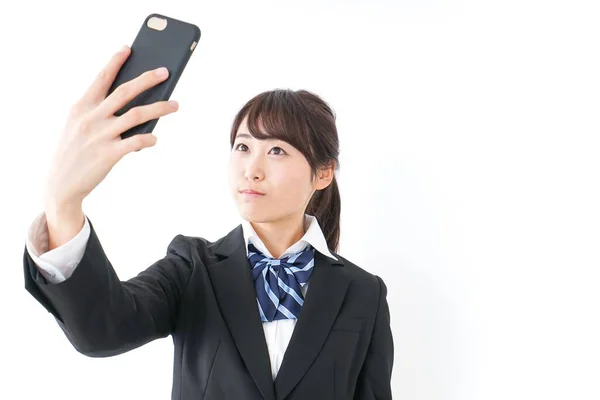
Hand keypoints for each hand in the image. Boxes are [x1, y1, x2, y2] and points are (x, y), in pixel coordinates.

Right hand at [43, 45, 178, 209]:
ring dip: (160, 108)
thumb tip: (133, 103)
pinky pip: (136, 141)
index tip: (128, 48)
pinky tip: (155, 137)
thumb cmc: (75, 151)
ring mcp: (101, 135)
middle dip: (147, 79)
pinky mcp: (110, 154)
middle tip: (166, 71)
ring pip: (137, 115)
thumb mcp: (79, 126)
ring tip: (176, 105)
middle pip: (125, 91)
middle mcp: (92, 117)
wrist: (61, 184)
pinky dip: (149, 138)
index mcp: (82, 106)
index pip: (101, 78)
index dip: (115, 62)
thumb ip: (99, 112)